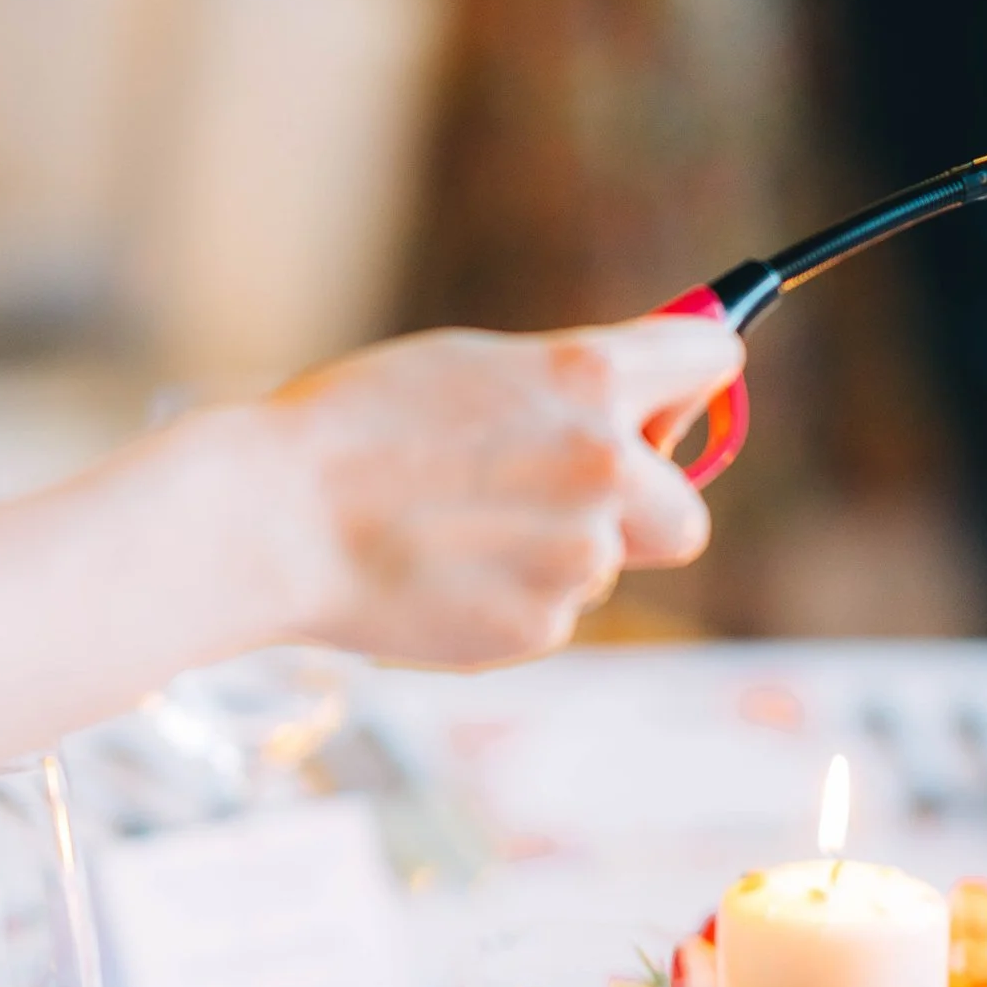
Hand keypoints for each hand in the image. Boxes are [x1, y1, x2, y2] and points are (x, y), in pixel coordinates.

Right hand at [258, 319, 742, 666]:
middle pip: (688, 515)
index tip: (681, 390)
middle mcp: (606, 468)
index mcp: (592, 379)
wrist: (275, 519)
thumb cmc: (356, 427)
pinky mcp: (541, 627)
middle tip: (562, 496)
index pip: (711, 359)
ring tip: (455, 529)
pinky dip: (510, 596)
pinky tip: (440, 572)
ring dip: (555, 553)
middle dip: (642, 512)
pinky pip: (551, 610)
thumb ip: (571, 387)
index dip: (695, 375)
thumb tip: (644, 411)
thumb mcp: (475, 366)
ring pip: (605, 567)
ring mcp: (579, 557)